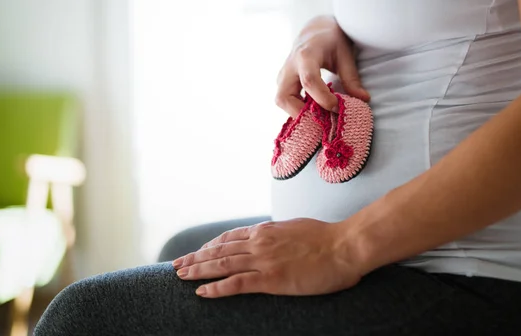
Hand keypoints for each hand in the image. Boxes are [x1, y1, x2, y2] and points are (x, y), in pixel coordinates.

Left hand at [171, 218, 361, 297]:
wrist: (344, 246)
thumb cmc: (327, 238)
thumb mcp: (297, 228)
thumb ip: (280, 234)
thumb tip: (273, 237)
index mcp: (266, 230)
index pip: (229, 237)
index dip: (210, 245)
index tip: (197, 251)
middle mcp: (259, 242)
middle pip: (219, 250)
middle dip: (195, 258)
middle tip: (177, 264)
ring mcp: (262, 259)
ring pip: (221, 264)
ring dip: (198, 270)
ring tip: (181, 276)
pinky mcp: (270, 278)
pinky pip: (236, 283)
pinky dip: (216, 288)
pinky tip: (202, 292)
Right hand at [276, 15, 369, 117]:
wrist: (315, 29)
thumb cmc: (331, 39)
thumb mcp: (345, 55)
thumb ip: (352, 78)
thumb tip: (364, 99)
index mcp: (306, 55)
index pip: (309, 81)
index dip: (323, 98)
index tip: (338, 107)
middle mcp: (289, 66)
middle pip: (284, 97)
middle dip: (301, 113)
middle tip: (322, 118)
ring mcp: (283, 75)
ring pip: (281, 101)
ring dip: (298, 113)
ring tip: (320, 115)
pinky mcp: (283, 82)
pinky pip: (286, 100)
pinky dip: (298, 109)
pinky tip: (315, 110)